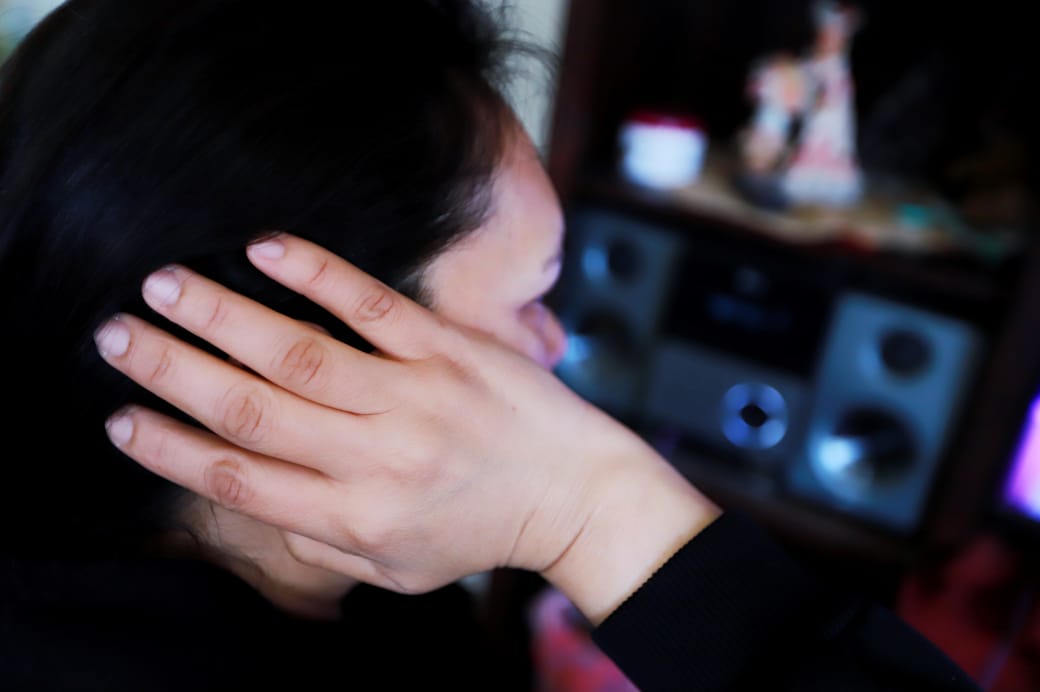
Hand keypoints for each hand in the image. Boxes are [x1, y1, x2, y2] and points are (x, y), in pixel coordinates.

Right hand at [95, 234, 719, 622]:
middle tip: (115, 335)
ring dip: (223, 317)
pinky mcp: (450, 349)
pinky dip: (318, 273)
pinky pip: (375, 306)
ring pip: (300, 353)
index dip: (170, 449)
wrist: (577, 495)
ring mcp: (415, 396)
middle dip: (172, 372)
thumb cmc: (480, 532)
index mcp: (355, 517)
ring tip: (163, 286)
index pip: (241, 481)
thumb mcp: (396, 569)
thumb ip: (321, 542)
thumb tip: (257, 497)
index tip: (120, 417)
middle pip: (252, 411)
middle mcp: (376, 459)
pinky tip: (265, 246)